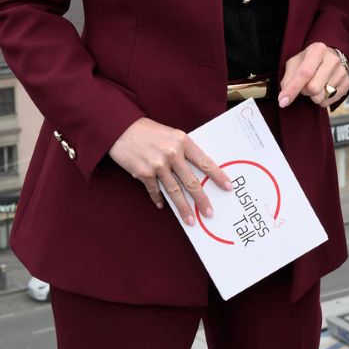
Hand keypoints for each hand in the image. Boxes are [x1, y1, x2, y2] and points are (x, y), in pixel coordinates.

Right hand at [108, 117, 233, 222]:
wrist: (121, 128)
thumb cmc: (149, 131)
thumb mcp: (171, 135)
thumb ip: (183, 150)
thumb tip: (197, 171)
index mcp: (182, 141)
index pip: (205, 162)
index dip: (218, 176)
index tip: (228, 187)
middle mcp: (172, 153)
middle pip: (191, 182)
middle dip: (202, 200)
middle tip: (209, 213)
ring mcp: (157, 164)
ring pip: (175, 191)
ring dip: (183, 208)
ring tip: (191, 220)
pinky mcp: (144, 173)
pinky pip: (155, 190)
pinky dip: (159, 199)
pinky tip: (162, 206)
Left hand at [279, 42, 348, 108]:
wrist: (330, 58)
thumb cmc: (309, 62)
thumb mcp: (295, 64)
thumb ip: (287, 80)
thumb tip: (284, 98)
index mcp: (317, 50)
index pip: (305, 73)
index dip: (293, 89)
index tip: (283, 101)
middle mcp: (333, 59)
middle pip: (313, 88)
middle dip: (304, 91)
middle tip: (305, 84)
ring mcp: (342, 72)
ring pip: (321, 96)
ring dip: (313, 95)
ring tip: (315, 84)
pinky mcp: (347, 83)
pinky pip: (328, 101)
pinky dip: (322, 99)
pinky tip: (323, 89)